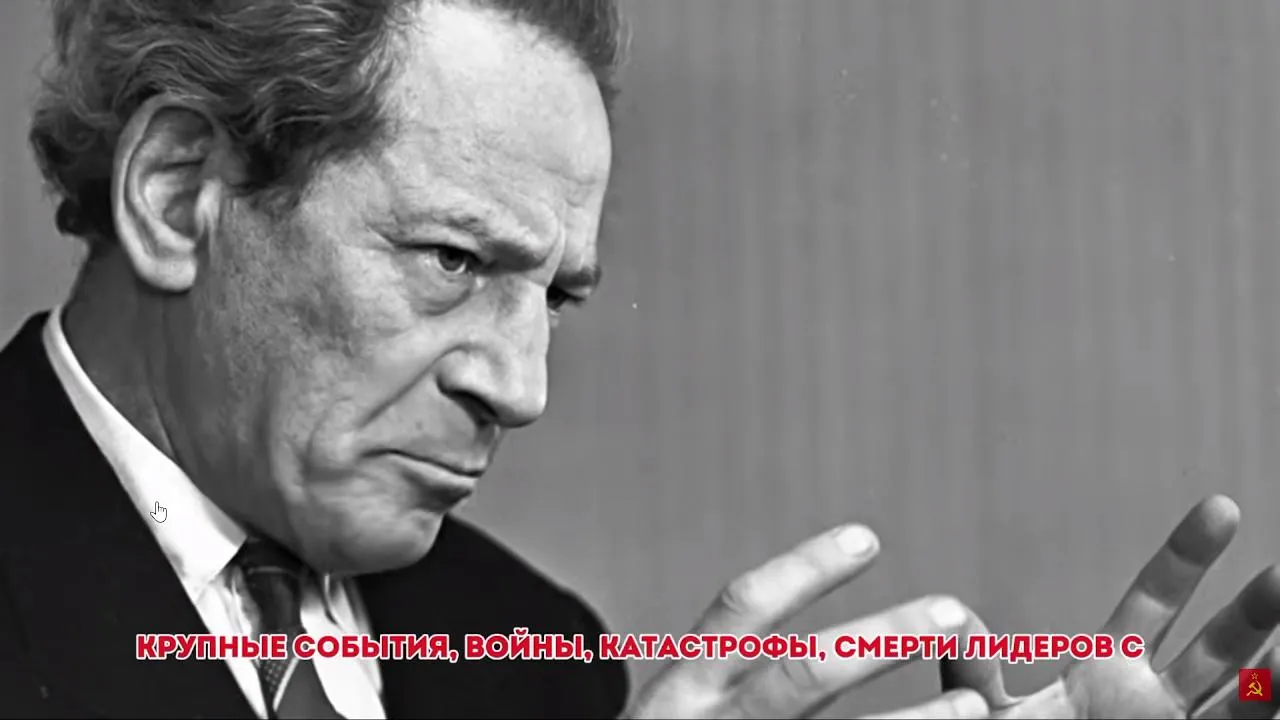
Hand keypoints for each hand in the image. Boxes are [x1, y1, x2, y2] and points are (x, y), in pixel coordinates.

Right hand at [624, 524, 991, 718]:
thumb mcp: (681, 710)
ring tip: (975, 704)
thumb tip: (843, 642)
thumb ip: (735, 678)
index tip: (866, 539)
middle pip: (803, 675)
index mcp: (685, 688)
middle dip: (881, 641)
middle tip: (948, 613)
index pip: (744, 611)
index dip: (805, 570)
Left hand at [942, 495, 1279, 718]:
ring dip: (1272, 667)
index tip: (1221, 507)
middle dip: (1252, 611)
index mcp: (1108, 669)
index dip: (1188, 557)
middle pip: (1216, 644)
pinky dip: (1268, 710)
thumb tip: (953, 620)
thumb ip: (973, 672)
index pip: (1157, 599)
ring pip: (1241, 697)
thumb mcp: (992, 716)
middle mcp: (1154, 698)